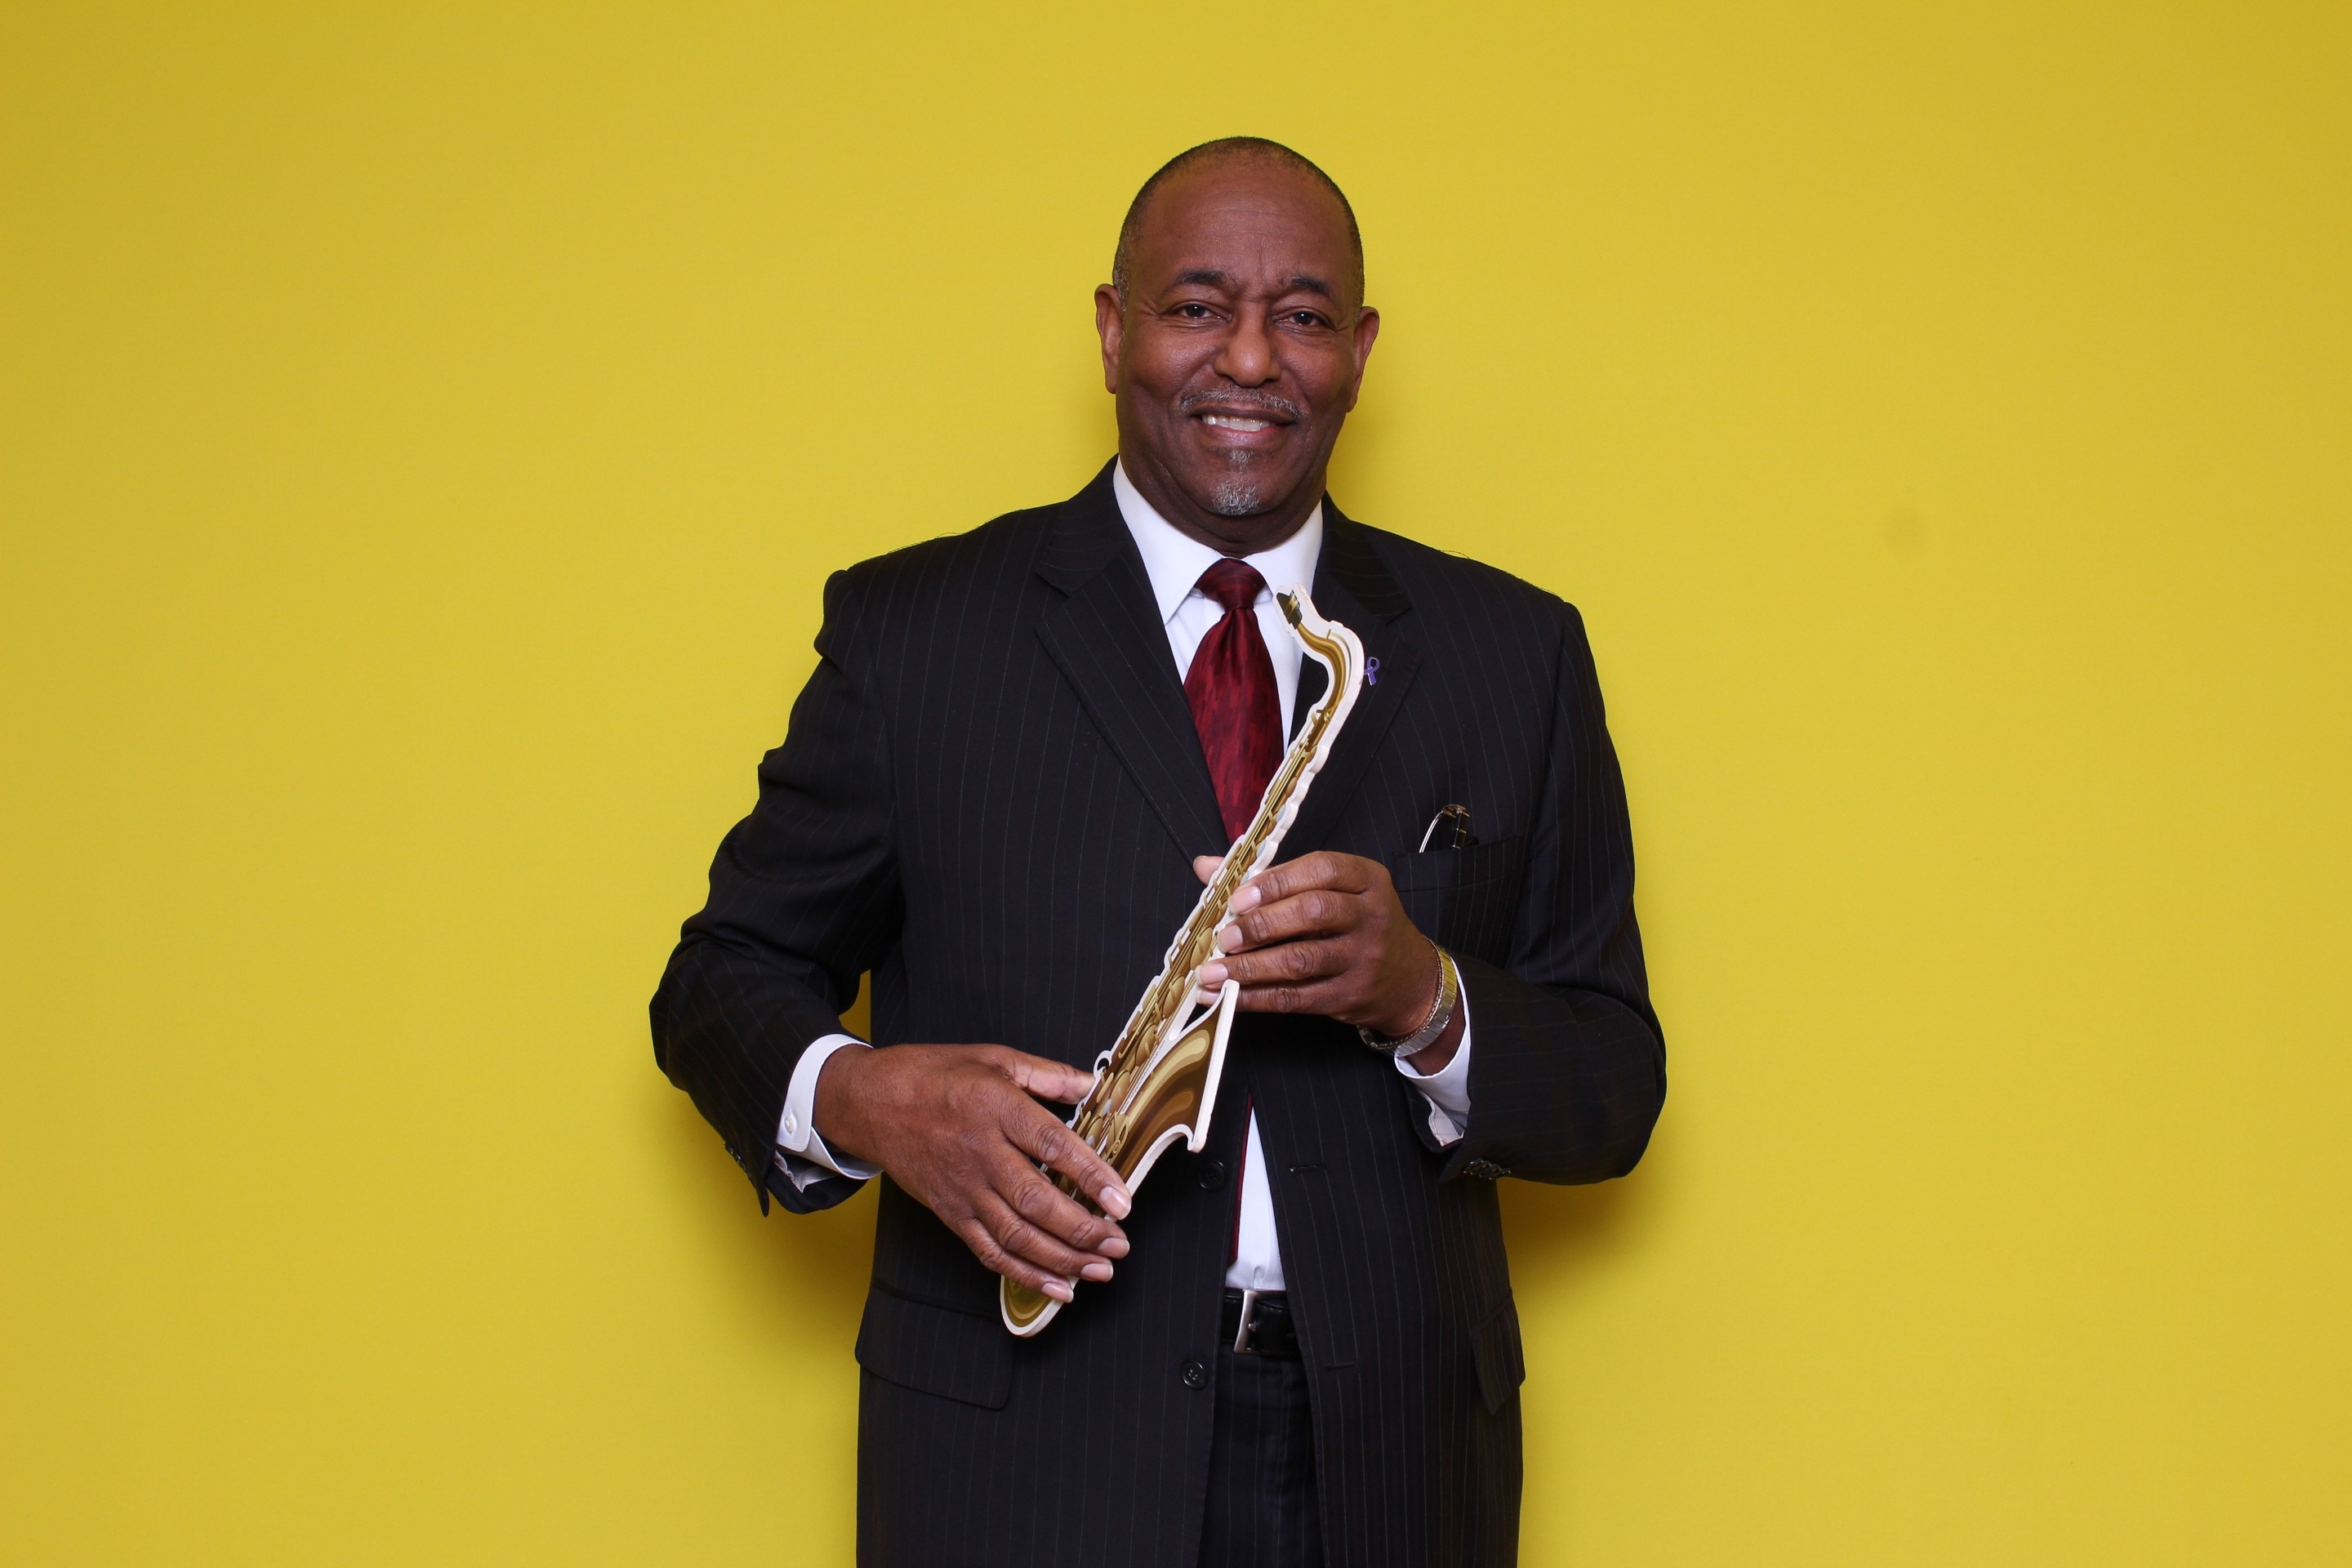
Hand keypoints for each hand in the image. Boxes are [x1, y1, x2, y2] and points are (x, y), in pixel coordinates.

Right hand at [812, 1043, 1132, 1302]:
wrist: (870, 1103)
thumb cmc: (932, 1076)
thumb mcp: (994, 1058)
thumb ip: (1047, 1074)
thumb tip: (1092, 1084)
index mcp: (997, 1108)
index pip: (1051, 1145)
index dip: (1090, 1175)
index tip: (1121, 1199)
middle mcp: (981, 1153)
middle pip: (1037, 1202)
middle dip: (1083, 1230)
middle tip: (1119, 1243)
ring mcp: (964, 1189)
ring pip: (1016, 1235)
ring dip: (1062, 1259)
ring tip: (1100, 1269)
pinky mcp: (951, 1213)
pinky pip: (989, 1251)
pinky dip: (1025, 1274)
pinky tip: (1058, 1286)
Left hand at [1189, 851, 1459, 1070]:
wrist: (1409, 979)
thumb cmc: (1357, 924)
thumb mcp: (1334, 890)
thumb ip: (1273, 877)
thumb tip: (1207, 866)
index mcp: (1366, 878)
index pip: (1321, 870)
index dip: (1276, 882)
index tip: (1238, 898)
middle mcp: (1371, 915)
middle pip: (1313, 913)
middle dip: (1261, 924)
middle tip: (1224, 936)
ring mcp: (1364, 958)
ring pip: (1302, 960)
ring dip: (1251, 967)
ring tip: (1212, 972)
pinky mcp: (1351, 996)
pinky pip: (1297, 998)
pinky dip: (1257, 998)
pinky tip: (1227, 996)